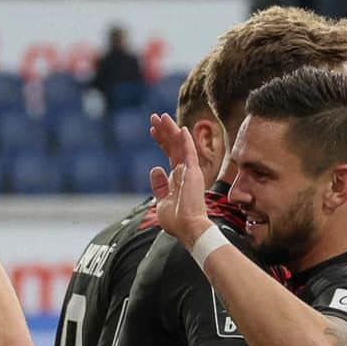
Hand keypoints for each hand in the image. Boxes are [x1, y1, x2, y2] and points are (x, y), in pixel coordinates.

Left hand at [148, 114, 209, 245]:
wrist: (187, 228)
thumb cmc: (176, 220)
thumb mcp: (161, 202)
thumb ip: (159, 185)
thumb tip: (155, 168)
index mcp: (177, 177)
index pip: (169, 154)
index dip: (161, 141)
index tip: (152, 131)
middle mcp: (184, 171)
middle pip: (173, 146)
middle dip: (164, 131)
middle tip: (154, 117)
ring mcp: (189, 171)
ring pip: (180, 145)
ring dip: (171, 130)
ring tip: (161, 117)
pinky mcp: (193, 173)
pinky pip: (190, 153)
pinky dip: (186, 141)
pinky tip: (181, 129)